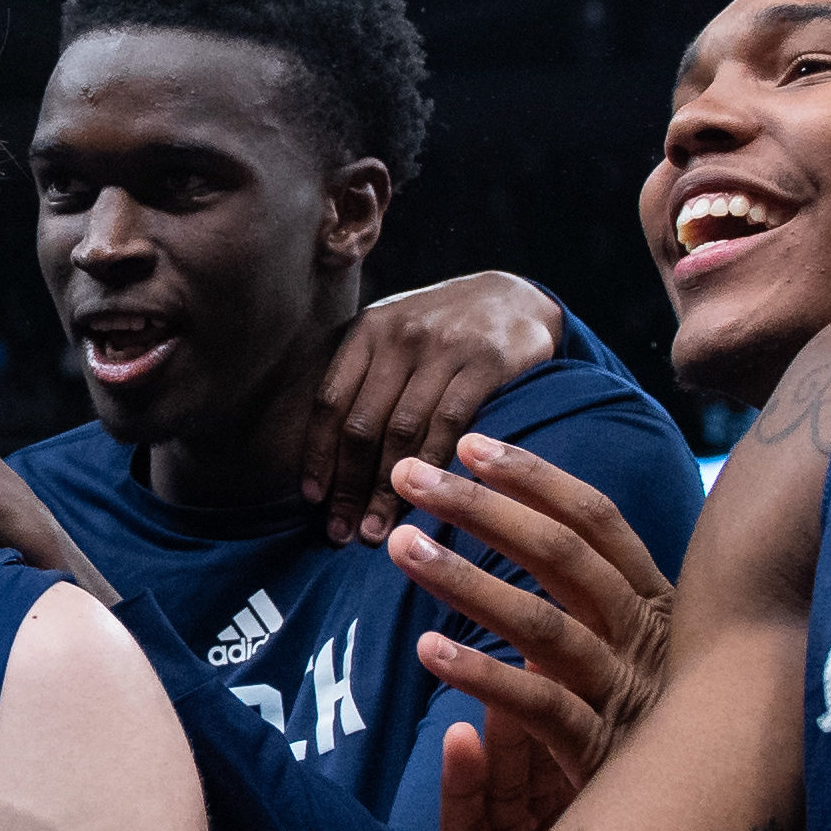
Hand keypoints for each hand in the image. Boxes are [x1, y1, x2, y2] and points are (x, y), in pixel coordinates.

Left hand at [304, 274, 562, 544]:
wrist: (516, 297)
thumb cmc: (443, 330)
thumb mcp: (395, 334)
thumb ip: (364, 377)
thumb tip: (327, 455)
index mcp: (368, 330)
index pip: (330, 401)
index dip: (317, 455)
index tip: (314, 500)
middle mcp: (401, 335)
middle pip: (363, 424)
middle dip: (349, 486)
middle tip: (342, 534)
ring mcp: (445, 347)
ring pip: (404, 432)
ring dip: (386, 489)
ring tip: (376, 531)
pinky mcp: (486, 362)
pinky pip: (450, 426)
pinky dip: (433, 467)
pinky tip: (424, 497)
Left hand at [388, 437, 675, 795]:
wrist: (700, 820)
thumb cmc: (662, 729)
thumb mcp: (643, 652)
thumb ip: (597, 601)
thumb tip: (533, 533)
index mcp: (655, 605)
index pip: (596, 522)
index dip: (534, 479)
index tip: (470, 445)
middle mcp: (645, 639)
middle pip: (562, 557)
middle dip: (482, 509)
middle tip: (410, 476)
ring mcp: (626, 695)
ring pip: (544, 627)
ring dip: (467, 580)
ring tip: (401, 548)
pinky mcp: (603, 755)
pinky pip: (539, 708)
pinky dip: (484, 675)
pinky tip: (429, 650)